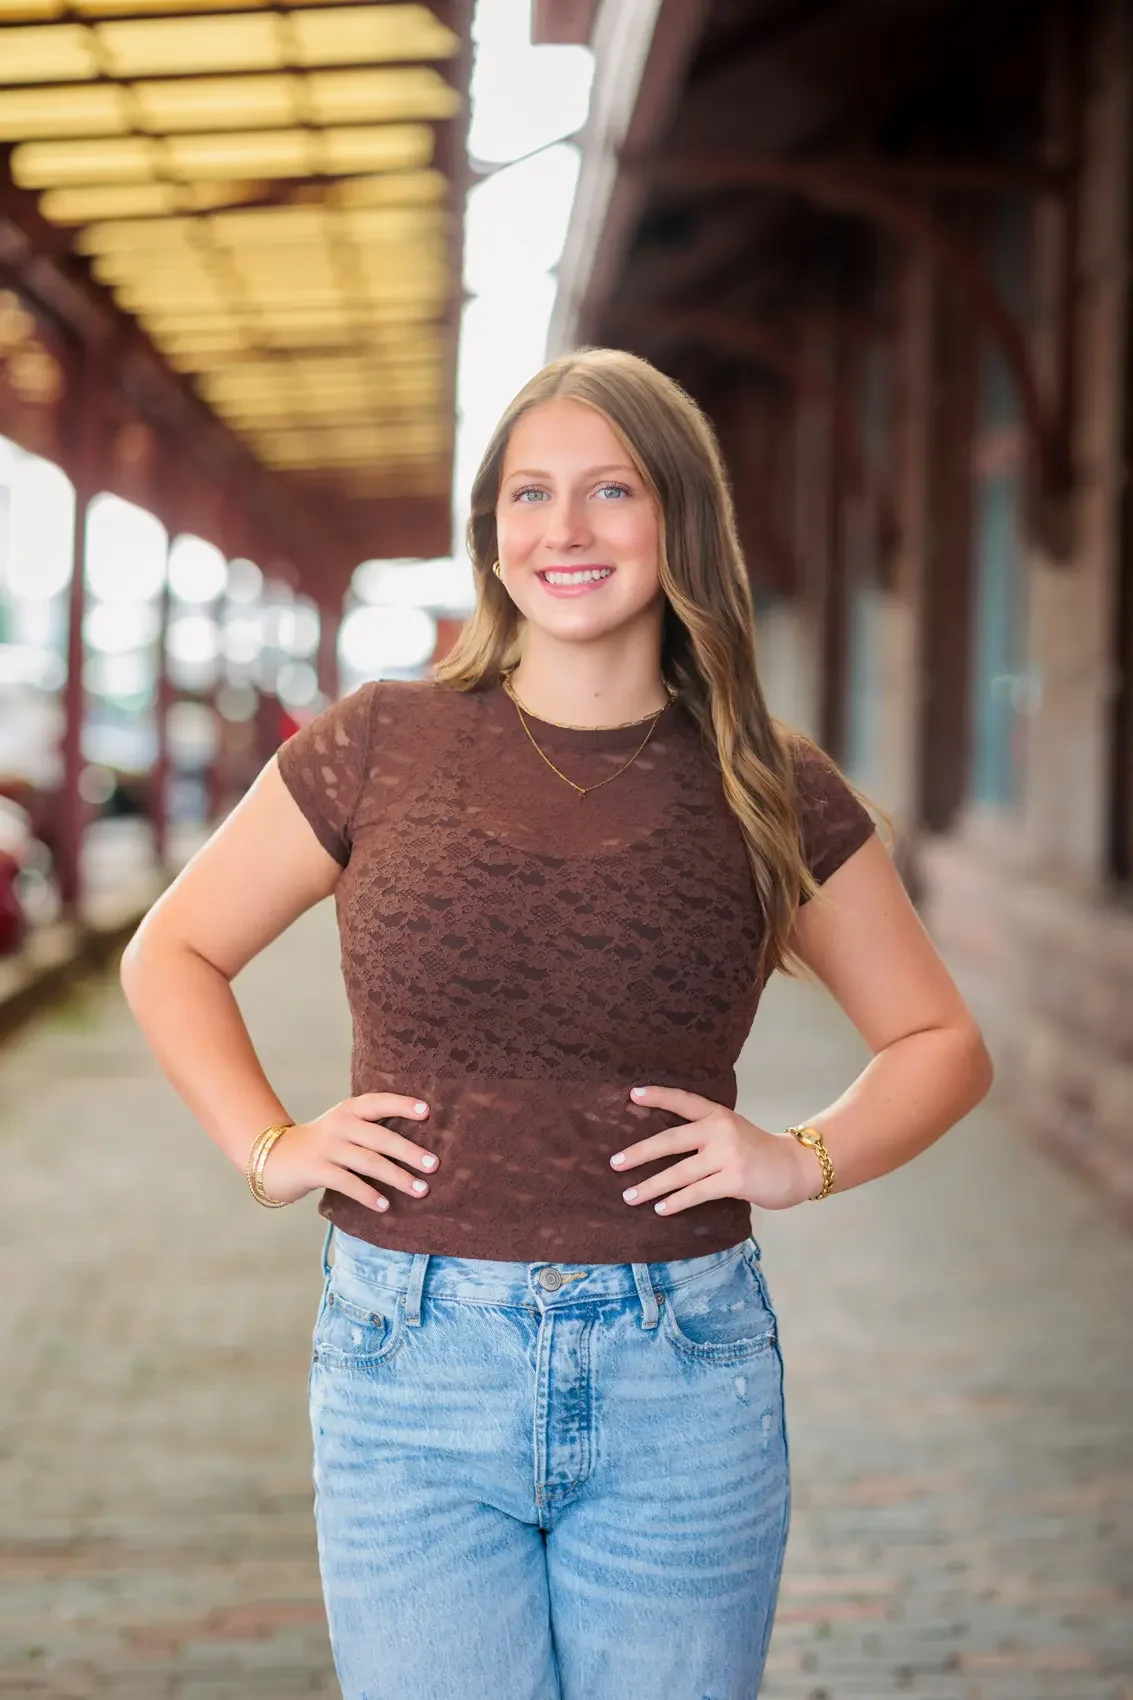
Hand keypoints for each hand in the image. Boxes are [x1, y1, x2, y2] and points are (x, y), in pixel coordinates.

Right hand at [259, 1093, 437, 1212]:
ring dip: (397, 1177)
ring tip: (420, 1190)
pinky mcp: (315, 1170)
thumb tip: (418, 1147)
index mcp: (349, 1110)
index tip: (427, 1111)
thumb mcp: (344, 1128)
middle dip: (409, 1151)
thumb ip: (371, 1130)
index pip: (379, 1102)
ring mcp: (327, 1147)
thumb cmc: (323, 1144)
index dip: (402, 1105)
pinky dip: (368, 1194)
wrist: (275, 1157)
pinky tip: (385, 1205)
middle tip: (434, 1165)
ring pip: (368, 1161)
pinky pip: (347, 1182)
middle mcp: (339, 1124)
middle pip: (380, 1137)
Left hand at [611, 1086, 818, 1213]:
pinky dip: (676, 1202)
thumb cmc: (757, 1151)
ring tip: (629, 1195)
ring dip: (651, 1186)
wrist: (795, 1167)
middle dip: (639, 1153)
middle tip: (615, 1163)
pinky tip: (661, 1208)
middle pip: (671, 1140)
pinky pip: (697, 1192)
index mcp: (718, 1114)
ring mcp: (728, 1155)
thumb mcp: (732, 1130)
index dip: (658, 1096)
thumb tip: (662, 1146)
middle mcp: (720, 1130)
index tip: (632, 1095)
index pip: (684, 1101)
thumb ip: (705, 1133)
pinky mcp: (735, 1179)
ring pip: (680, 1172)